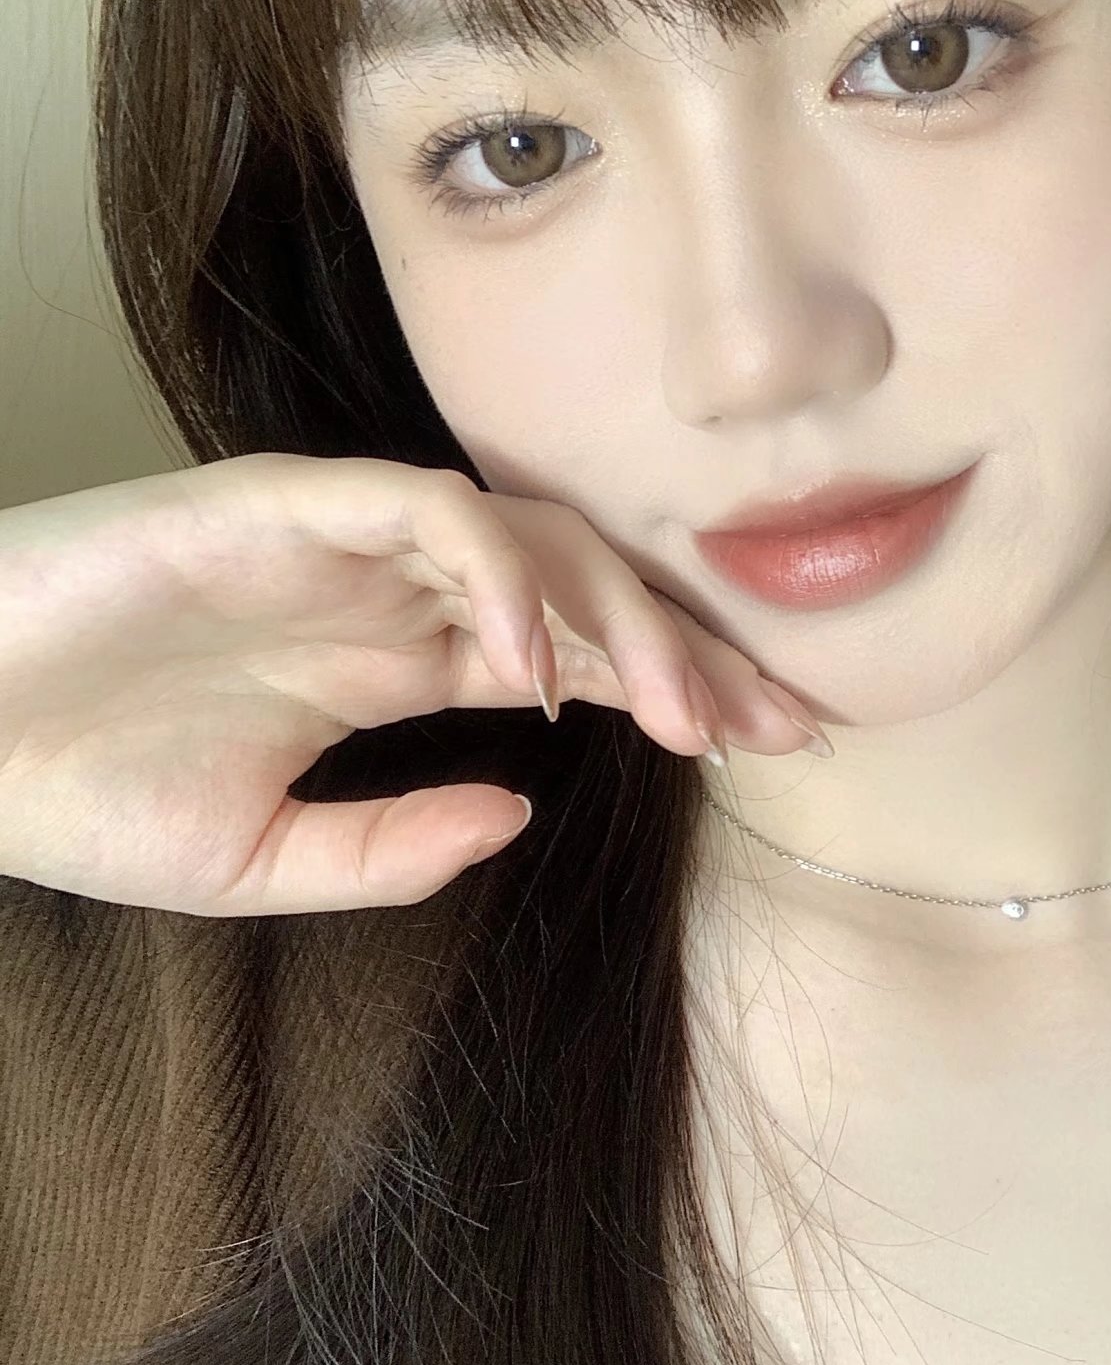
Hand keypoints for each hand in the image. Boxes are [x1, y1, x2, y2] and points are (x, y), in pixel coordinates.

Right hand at [0, 453, 827, 917]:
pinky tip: (528, 664)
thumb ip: (392, 843)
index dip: (677, 682)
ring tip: (676, 707)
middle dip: (687, 643)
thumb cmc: (83, 789)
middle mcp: (388, 589)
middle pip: (580, 585)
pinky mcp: (276, 503)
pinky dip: (490, 571)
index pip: (573, 652)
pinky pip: (419, 508)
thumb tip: (522, 809)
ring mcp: (339, 540)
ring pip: (526, 533)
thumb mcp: (261, 860)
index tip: (772, 740)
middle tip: (774, 723)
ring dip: (614, 613)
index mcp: (393, 660)